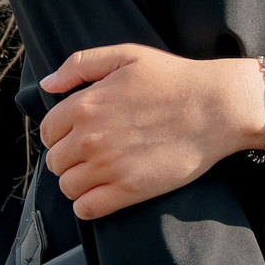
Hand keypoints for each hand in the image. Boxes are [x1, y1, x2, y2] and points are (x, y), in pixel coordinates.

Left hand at [37, 44, 264, 220]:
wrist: (216, 107)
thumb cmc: (174, 79)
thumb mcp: (126, 56)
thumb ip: (80, 65)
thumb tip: (48, 83)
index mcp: (85, 105)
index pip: (48, 131)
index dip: (61, 134)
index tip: (78, 135)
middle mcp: (90, 137)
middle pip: (55, 162)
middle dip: (69, 158)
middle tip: (94, 154)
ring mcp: (108, 166)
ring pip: (68, 187)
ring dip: (79, 182)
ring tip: (100, 173)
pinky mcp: (129, 190)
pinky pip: (87, 209)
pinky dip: (88, 204)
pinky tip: (103, 193)